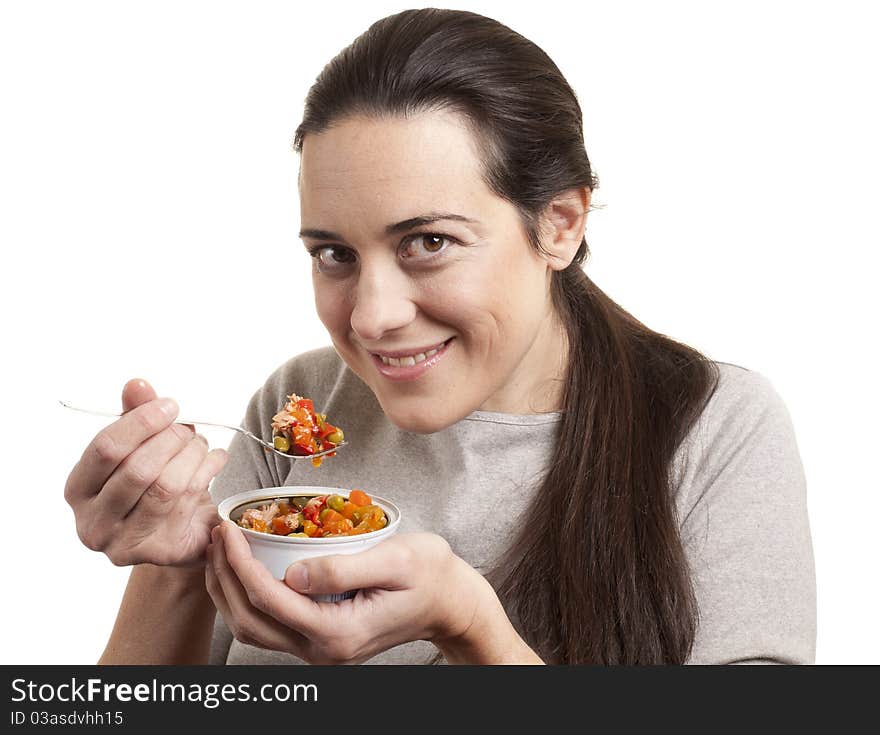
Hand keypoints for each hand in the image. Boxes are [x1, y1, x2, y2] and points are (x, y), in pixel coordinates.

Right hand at [64, 379, 227, 566]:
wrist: (176, 530)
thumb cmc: (149, 483)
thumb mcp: (138, 447)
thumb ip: (135, 415)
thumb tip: (137, 384)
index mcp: (78, 490)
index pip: (105, 449)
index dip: (141, 423)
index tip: (170, 406)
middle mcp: (93, 523)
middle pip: (138, 470)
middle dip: (171, 440)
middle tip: (188, 428)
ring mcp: (125, 544)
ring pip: (167, 487)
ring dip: (192, 456)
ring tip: (202, 443)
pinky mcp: (161, 552)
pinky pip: (189, 503)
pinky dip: (208, 473)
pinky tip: (215, 459)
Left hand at [205, 522, 502, 663]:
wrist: (450, 602)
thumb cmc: (430, 575)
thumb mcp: (396, 561)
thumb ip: (345, 568)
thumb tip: (295, 574)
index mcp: (338, 632)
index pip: (270, 600)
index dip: (240, 564)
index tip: (228, 529)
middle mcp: (322, 648)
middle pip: (250, 621)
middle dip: (223, 577)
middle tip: (215, 533)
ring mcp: (319, 647)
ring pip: (253, 627)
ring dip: (227, 589)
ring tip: (219, 547)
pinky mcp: (319, 636)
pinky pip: (269, 622)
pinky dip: (245, 595)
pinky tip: (242, 566)